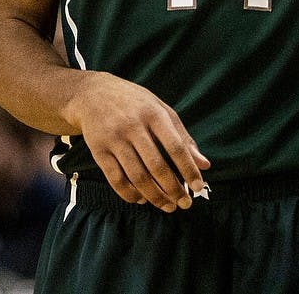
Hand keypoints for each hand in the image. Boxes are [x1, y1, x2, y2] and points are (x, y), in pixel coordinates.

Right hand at [66, 72, 209, 211]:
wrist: (93, 93)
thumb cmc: (136, 103)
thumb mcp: (162, 110)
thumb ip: (183, 137)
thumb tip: (205, 164)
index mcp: (155, 114)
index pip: (176, 147)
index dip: (189, 169)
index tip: (199, 187)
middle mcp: (134, 126)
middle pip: (156, 165)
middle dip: (173, 188)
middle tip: (185, 203)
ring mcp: (114, 139)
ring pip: (136, 176)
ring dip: (154, 196)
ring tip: (167, 206)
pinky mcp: (98, 151)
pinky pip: (115, 179)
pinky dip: (130, 194)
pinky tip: (142, 200)